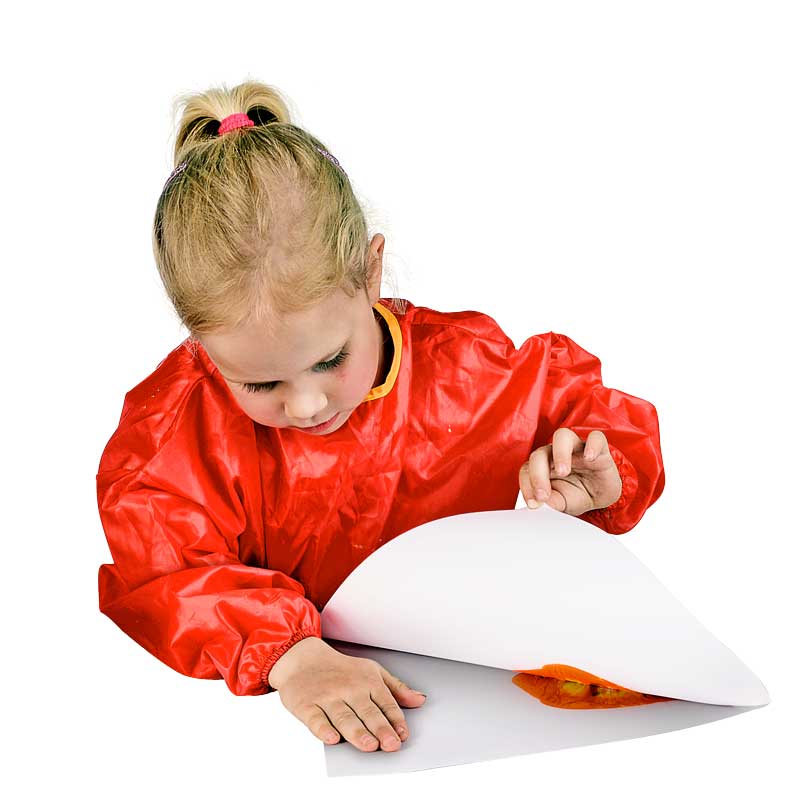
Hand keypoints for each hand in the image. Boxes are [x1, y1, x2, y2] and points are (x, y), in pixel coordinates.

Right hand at [268, 636, 426, 752]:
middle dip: (380, 729)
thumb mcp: (372, 671)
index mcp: (367, 680)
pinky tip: (333, 738)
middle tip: (391, 744)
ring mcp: (327, 697)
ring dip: (357, 732)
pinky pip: (316, 720)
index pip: (385, 702)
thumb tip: (419, 700)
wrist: (302, 658)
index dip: (395, 720)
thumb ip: (396, 688)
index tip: (403, 735)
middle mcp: (348, 688)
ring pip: (344, 717)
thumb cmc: (340, 669)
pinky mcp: (307, 706)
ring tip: (370, 745)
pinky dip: (324, 730)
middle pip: (367, 712)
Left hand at [519, 428, 621, 515]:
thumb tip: (539, 504)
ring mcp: (576, 447)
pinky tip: (590, 458)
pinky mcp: (599, 448)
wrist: (601, 497)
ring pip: (562, 436)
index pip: (527, 469)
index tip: (534, 504)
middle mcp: (555, 453)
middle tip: (544, 495)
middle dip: (537, 475)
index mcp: (542, 466)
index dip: (527, 485)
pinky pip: (595, 437)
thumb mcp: (562, 503)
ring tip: (563, 472)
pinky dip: (592, 445)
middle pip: (540, 453)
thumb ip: (550, 502)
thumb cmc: (576, 495)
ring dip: (560, 453)